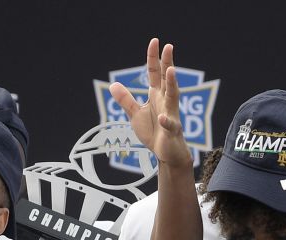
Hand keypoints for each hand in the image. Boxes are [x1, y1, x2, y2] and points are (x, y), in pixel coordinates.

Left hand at [108, 39, 190, 167]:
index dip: (154, 58)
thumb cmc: (153, 131)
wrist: (166, 153)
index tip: (155, 41)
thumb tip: (113, 84)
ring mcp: (170, 114)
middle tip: (169, 46)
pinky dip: (166, 121)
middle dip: (167, 62)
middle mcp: (165, 101)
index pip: (155, 73)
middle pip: (166, 79)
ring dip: (171, 84)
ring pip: (172, 97)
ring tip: (170, 70)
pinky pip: (169, 125)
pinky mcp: (171, 130)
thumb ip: (126, 100)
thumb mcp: (135, 114)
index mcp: (156, 95)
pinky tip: (162, 117)